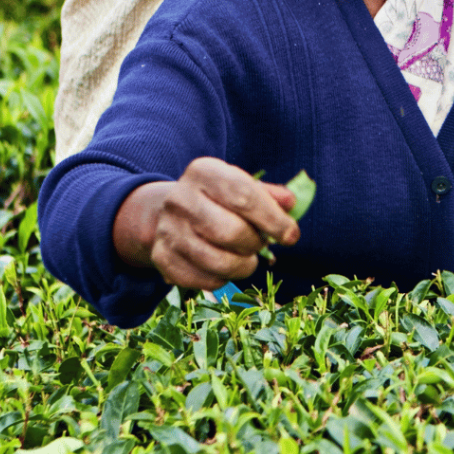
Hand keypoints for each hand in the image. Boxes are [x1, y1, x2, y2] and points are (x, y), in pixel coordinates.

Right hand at [113, 157, 299, 290]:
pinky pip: (205, 281)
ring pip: (219, 262)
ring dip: (243, 266)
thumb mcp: (240, 185)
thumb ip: (268, 194)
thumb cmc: (217, 198)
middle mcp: (180, 198)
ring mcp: (168, 229)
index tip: (291, 235)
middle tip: (261, 244)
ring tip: (246, 258)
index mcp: (203, 172)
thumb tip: (291, 203)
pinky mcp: (162, 258)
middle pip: (232, 232)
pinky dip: (223, 280)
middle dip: (256, 244)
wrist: (171, 212)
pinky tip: (224, 267)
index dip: (273, 219)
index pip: (244, 196)